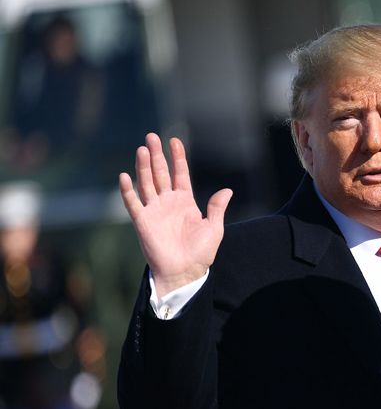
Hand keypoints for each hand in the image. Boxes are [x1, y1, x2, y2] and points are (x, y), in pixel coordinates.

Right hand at [118, 134, 231, 295]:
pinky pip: (133, 203)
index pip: (180, 174)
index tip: (174, 140)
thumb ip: (217, 208)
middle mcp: (167, 202)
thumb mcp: (214, 228)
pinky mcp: (142, 221)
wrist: (185, 272)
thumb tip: (227, 190)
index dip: (177, 157)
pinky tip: (125, 176)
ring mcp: (154, 210)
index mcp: (185, 201)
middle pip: (160, 173)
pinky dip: (127, 190)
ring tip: (143, 149)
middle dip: (157, 155)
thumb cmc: (201, 253)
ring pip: (146, 183)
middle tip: (152, 136)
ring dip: (143, 167)